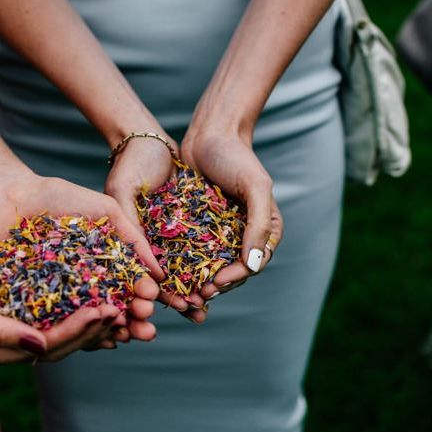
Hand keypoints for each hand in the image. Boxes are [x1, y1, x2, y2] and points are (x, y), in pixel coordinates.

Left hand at [0, 169, 160, 342]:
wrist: (8, 196)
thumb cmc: (58, 195)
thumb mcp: (105, 209)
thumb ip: (134, 237)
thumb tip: (162, 273)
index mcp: (107, 259)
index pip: (131, 282)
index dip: (143, 295)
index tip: (152, 302)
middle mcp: (89, 278)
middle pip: (116, 303)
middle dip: (132, 318)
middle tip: (146, 329)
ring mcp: (64, 290)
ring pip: (91, 315)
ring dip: (110, 329)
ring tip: (124, 336)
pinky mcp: (39, 299)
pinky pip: (61, 319)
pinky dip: (77, 330)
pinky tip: (93, 338)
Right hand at [0, 225, 124, 371]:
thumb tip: (38, 348)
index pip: (41, 350)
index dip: (74, 333)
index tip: (101, 311)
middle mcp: (3, 350)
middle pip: (57, 346)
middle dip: (89, 330)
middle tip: (118, 310)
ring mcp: (13, 332)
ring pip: (60, 333)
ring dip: (90, 322)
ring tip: (119, 305)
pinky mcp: (22, 312)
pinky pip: (56, 315)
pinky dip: (79, 308)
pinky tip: (103, 297)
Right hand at [104, 134, 206, 322]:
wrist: (148, 138)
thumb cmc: (129, 165)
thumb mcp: (121, 194)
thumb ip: (133, 231)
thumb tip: (153, 272)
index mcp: (128, 244)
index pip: (142, 276)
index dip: (156, 294)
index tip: (173, 307)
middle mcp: (147, 244)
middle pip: (163, 280)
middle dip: (179, 298)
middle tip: (196, 312)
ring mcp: (166, 236)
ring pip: (182, 269)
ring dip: (195, 286)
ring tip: (209, 301)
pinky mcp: (184, 225)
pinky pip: (197, 249)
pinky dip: (207, 263)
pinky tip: (220, 276)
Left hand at [181, 131, 282, 299]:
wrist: (209, 134)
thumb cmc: (236, 157)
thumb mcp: (255, 187)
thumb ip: (259, 224)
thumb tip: (255, 264)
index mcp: (263, 230)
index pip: (252, 264)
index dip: (234, 277)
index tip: (215, 284)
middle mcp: (242, 236)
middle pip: (230, 271)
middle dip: (213, 286)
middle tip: (194, 297)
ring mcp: (218, 233)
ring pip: (208, 267)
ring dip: (196, 282)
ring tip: (181, 292)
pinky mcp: (195, 227)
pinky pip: (189, 251)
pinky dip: (181, 265)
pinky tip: (167, 275)